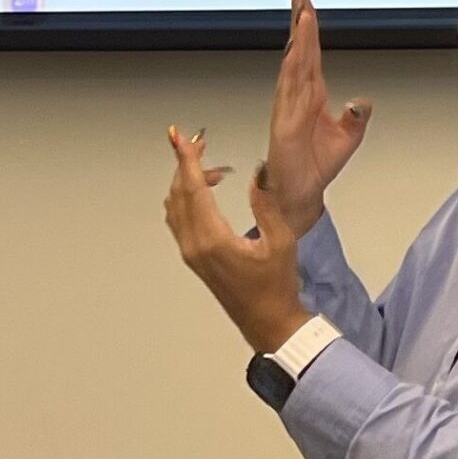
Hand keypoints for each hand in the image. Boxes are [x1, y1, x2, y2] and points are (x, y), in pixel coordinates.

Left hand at [162, 126, 309, 353]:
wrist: (267, 320)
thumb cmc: (277, 286)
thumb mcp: (281, 242)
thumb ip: (267, 204)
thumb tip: (259, 172)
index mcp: (213, 239)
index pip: (194, 189)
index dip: (188, 160)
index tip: (182, 138)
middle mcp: (194, 244)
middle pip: (180, 193)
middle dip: (186, 164)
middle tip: (199, 142)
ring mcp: (190, 252)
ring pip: (176, 206)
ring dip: (187, 181)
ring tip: (211, 166)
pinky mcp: (193, 256)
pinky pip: (180, 219)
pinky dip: (187, 198)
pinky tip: (206, 191)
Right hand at [265, 0, 371, 233]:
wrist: (301, 192)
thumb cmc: (317, 164)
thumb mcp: (349, 136)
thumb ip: (356, 116)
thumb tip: (361, 100)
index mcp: (313, 94)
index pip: (311, 52)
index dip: (309, 27)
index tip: (306, 3)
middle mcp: (299, 94)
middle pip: (300, 48)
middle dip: (300, 19)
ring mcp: (290, 105)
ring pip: (295, 61)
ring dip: (298, 36)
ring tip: (300, 10)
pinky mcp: (286, 120)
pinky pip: (290, 88)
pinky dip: (293, 67)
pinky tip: (296, 50)